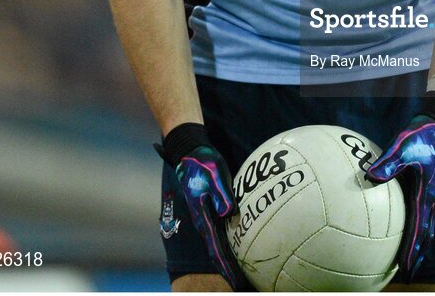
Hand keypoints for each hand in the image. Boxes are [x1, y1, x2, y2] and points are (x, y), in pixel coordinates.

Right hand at [156, 125, 246, 289]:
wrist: (191, 152)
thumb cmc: (204, 162)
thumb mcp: (215, 174)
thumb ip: (221, 194)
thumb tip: (229, 213)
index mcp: (203, 217)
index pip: (216, 249)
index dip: (226, 268)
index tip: (236, 283)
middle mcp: (204, 222)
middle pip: (217, 253)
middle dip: (229, 270)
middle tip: (242, 285)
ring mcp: (207, 217)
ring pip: (219, 244)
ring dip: (229, 260)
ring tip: (242, 275)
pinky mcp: (212, 209)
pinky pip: (222, 232)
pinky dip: (230, 244)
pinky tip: (241, 247)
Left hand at [365, 92, 434, 278]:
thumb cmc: (423, 135)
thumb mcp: (404, 145)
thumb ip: (389, 162)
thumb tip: (370, 176)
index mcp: (428, 193)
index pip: (420, 229)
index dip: (413, 250)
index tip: (407, 268)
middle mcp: (432, 198)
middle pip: (426, 234)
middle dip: (418, 255)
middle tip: (408, 274)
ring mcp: (431, 193)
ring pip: (426, 225)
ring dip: (419, 244)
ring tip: (409, 260)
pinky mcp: (427, 186)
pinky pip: (422, 212)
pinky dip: (417, 226)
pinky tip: (404, 227)